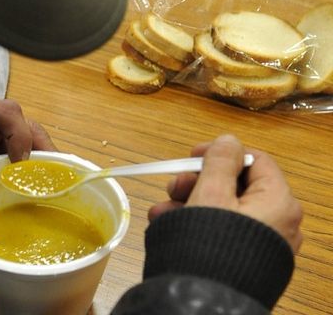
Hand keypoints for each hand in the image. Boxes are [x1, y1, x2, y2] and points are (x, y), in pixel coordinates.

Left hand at [0, 91, 56, 197]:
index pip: (8, 113)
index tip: (19, 164)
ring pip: (28, 136)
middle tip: (53, 175)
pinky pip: (19, 148)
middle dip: (42, 149)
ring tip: (52, 181)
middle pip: (27, 125)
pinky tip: (37, 180)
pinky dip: (30, 164)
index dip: (20, 136)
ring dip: (40, 158)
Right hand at [148, 134, 302, 252]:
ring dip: (188, 203)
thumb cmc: (211, 242)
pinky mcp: (245, 259)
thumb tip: (229, 141)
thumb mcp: (211, 192)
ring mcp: (261, 243)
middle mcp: (277, 222)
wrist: (203, 301)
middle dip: (197, 182)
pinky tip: (166, 225)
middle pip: (235, 186)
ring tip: (160, 211)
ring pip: (223, 209)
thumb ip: (219, 161)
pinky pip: (222, 231)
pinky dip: (195, 224)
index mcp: (278, 201)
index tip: (191, 155)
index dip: (220, 153)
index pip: (254, 160)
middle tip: (172, 186)